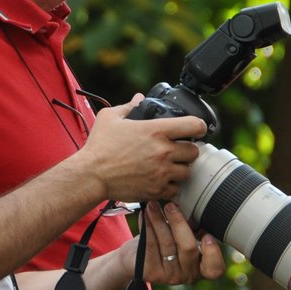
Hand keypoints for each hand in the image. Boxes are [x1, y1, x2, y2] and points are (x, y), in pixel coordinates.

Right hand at [78, 97, 205, 202]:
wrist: (91, 175)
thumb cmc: (99, 147)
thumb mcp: (110, 118)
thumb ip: (128, 107)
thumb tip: (138, 99)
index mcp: (156, 131)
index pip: (195, 125)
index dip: (199, 126)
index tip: (196, 129)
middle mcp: (163, 151)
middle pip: (195, 151)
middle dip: (188, 150)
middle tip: (178, 150)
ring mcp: (162, 172)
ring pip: (187, 172)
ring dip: (180, 169)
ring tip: (169, 167)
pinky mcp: (157, 190)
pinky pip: (175, 189)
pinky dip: (170, 186)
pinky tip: (160, 180)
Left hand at [139, 201, 225, 284]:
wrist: (136, 258)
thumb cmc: (165, 241)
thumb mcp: (183, 234)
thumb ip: (193, 227)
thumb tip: (196, 206)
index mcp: (201, 266)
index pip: (214, 269)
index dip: (213, 253)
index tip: (207, 235)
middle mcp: (188, 275)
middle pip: (188, 248)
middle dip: (179, 223)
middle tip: (170, 205)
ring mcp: (169, 276)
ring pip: (167, 243)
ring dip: (159, 220)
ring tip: (153, 205)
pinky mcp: (151, 272)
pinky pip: (151, 245)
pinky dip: (147, 227)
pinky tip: (144, 215)